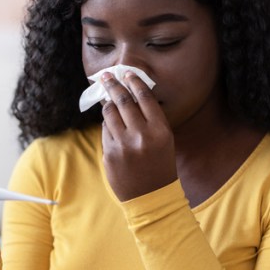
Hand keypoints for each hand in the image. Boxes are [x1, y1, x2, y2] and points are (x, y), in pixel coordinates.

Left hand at [100, 72, 177, 200]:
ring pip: (110, 114)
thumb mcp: (164, 140)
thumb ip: (150, 120)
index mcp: (160, 130)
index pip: (144, 98)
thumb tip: (131, 96)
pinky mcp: (110, 154)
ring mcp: (123, 145)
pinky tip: (110, 122)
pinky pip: (105, 131)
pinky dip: (107, 125)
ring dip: (108, 103)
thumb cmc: (160, 165)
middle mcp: (141, 135)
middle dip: (113, 85)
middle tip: (106, 76)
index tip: (127, 73)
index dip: (134, 82)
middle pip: (123, 101)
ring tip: (107, 96)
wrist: (151, 196)